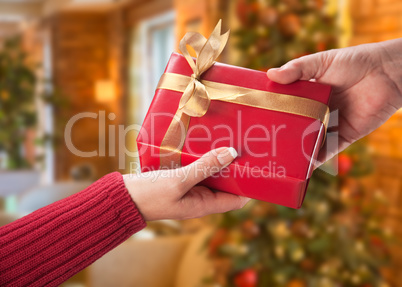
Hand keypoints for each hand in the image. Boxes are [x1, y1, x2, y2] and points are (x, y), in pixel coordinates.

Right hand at [123, 147, 249, 220]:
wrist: (123, 198)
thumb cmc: (150, 195)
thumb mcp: (179, 180)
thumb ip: (205, 167)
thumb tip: (231, 153)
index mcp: (204, 205)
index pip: (236, 200)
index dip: (249, 186)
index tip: (259, 168)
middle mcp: (200, 198)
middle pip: (225, 185)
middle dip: (235, 169)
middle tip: (245, 148)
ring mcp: (189, 189)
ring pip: (211, 175)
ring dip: (219, 161)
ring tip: (229, 141)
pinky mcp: (179, 180)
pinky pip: (197, 170)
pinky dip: (203, 159)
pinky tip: (206, 144)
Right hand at [267, 39, 401, 162]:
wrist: (388, 73)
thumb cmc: (355, 61)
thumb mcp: (321, 61)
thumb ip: (296, 69)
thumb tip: (269, 75)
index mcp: (309, 94)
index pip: (286, 106)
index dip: (272, 112)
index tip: (254, 119)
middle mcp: (317, 112)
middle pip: (295, 126)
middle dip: (281, 135)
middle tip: (260, 143)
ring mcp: (330, 125)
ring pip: (308, 141)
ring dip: (295, 151)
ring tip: (276, 159)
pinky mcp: (344, 136)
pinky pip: (327, 151)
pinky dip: (315, 160)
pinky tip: (301, 167)